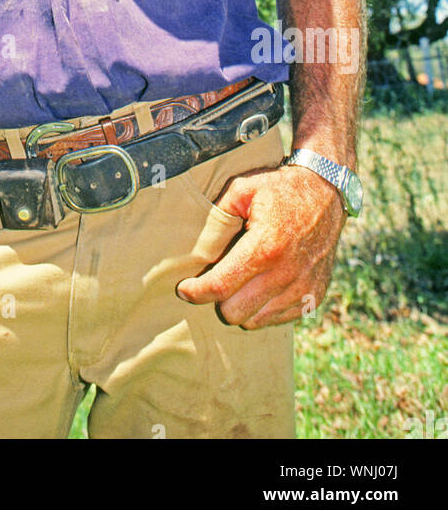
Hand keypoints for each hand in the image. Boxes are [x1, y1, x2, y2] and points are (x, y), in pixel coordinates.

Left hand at [175, 163, 344, 328]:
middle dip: (219, 298)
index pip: (220, 286)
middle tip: (218, 278)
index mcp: (265, 247)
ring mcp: (303, 289)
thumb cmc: (279, 189)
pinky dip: (264, 307)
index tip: (183, 289)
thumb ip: (217, 217)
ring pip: (255, 321)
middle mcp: (286, 274)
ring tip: (241, 279)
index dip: (196, 292)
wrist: (326, 192)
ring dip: (242, 305)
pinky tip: (262, 284)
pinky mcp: (314, 297)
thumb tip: (196, 248)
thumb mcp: (242, 189)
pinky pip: (277, 319)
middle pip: (235, 312)